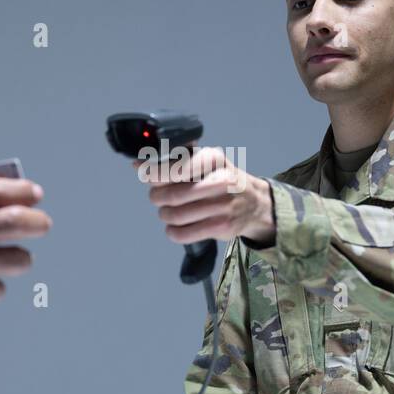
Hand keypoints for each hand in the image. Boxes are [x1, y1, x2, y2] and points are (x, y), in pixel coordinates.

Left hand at [134, 146, 275, 244]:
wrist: (255, 203)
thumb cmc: (223, 179)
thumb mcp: (206, 161)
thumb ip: (174, 160)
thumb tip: (138, 163)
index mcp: (214, 159)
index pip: (176, 167)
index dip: (153, 173)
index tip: (146, 175)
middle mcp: (221, 180)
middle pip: (173, 194)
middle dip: (157, 197)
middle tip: (157, 197)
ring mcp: (223, 205)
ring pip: (176, 215)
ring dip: (164, 215)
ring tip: (166, 212)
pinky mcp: (222, 227)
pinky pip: (185, 234)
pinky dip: (173, 232)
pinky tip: (174, 227)